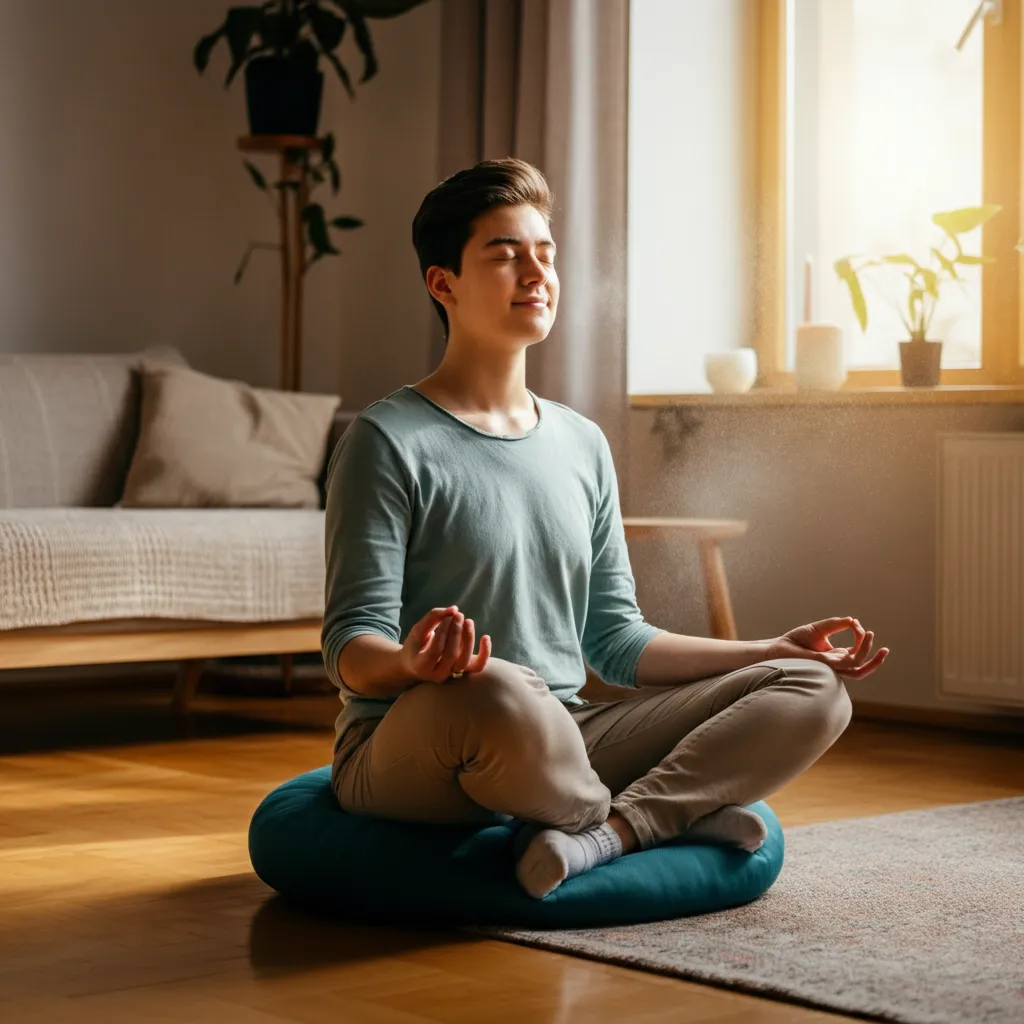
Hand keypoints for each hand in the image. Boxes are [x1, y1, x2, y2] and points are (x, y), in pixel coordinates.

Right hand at [400, 605, 491, 683]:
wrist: (418, 664)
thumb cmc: (417, 645)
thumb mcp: (419, 630)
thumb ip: (433, 617)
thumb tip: (454, 609)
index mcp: (421, 666)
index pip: (436, 649)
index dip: (443, 632)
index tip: (447, 617)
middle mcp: (437, 675)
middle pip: (451, 655)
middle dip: (456, 633)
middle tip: (458, 615)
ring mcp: (451, 675)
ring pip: (465, 661)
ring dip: (468, 639)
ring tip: (468, 621)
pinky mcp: (463, 671)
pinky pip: (478, 666)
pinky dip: (485, 653)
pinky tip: (486, 637)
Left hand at [763, 617, 888, 679]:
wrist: (778, 647)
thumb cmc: (796, 640)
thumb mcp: (820, 628)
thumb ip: (836, 625)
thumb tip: (852, 620)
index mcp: (836, 656)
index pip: (856, 651)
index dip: (860, 638)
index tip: (855, 623)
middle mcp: (835, 664)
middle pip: (861, 668)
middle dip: (875, 661)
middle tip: (885, 649)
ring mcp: (830, 666)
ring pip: (856, 668)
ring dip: (868, 655)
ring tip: (870, 636)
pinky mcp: (822, 664)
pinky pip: (842, 661)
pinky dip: (852, 649)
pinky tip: (855, 633)